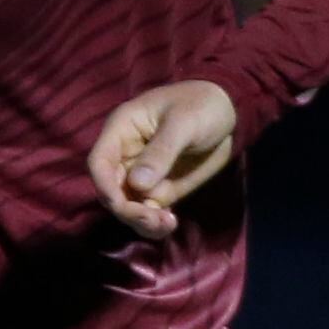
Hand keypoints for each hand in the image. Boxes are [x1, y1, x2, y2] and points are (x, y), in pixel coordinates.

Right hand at [89, 80, 241, 238]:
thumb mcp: (184, 122)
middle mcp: (125, 156)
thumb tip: (137, 184)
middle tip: (153, 219)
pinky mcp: (159, 189)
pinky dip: (154, 223)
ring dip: (141, 221)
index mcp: (122, 130)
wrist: (228, 111)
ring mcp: (141, 175)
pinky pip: (148, 212)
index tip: (122, 205)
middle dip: (127, 210)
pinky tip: (170, 223)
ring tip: (167, 224)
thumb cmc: (202, 105)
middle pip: (111, 191)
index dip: (105, 186)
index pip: (99, 162)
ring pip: (128, 207)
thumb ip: (161, 151)